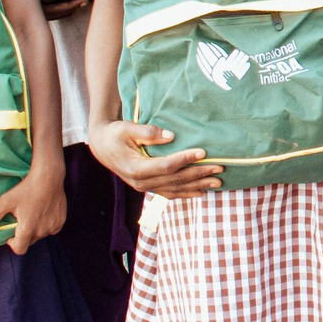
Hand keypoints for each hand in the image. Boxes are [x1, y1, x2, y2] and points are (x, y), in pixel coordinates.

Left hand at [0, 163, 66, 252]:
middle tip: (21, 220)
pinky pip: (51, 230)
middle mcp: (42, 231)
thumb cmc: (27, 188)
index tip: (11, 234)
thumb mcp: (6, 200)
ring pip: (40, 235)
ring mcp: (53, 226)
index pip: (19, 249)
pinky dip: (46, 225)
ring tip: (32, 215)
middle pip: (29, 242)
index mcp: (28, 228)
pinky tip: (43, 213)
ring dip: (35, 230)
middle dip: (23, 235)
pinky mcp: (61, 221)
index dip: (12, 244)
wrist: (49, 177)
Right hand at [88, 118, 223, 196]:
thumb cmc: (116, 134)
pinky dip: (186, 193)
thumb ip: (148, 132)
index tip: (203, 152)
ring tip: (217, 182)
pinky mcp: (148, 187)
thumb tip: (171, 136)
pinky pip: (170, 193)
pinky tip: (201, 192)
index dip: (186, 159)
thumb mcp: (127, 128)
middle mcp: (141, 182)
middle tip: (219, 168)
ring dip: (197, 186)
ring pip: (175, 189)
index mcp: (136, 168)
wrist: (103, 147)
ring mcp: (145, 187)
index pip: (167, 165)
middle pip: (175, 179)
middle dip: (199, 174)